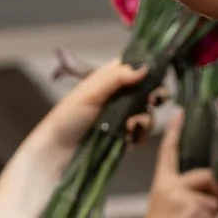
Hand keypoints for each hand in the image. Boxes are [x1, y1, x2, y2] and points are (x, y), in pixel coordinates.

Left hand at [27, 60, 153, 168]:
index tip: (158, 73)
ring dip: (145, 118)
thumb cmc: (68, 117)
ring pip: (148, 112)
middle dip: (155, 94)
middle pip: (148, 89)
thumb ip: (117, 78)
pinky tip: (130, 137)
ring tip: (131, 125)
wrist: (58, 151)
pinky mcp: (126, 137)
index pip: (135, 66)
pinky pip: (143, 132)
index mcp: (110, 78)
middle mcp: (120, 95)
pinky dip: (140, 134)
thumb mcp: (91, 91)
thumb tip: (145, 67)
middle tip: (153, 100)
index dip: (149, 68)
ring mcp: (124, 116)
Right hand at [133, 119, 217, 217]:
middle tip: (204, 212)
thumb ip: (181, 193)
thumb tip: (207, 185)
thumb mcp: (164, 208)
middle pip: (206, 175)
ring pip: (214, 196)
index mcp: (161, 183)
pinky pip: (215, 214)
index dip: (176, 131)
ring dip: (213, 213)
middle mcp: (170, 185)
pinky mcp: (193, 211)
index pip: (168, 151)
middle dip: (213, 192)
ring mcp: (181, 197)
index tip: (182, 112)